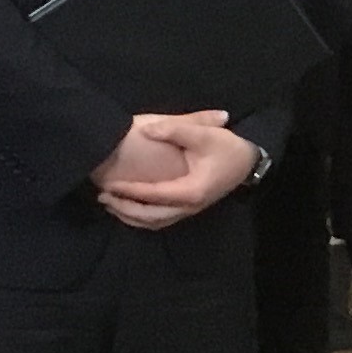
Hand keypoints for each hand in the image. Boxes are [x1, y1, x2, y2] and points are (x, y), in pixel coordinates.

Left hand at [94, 109, 258, 227]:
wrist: (248, 161)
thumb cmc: (227, 147)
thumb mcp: (204, 134)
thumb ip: (175, 129)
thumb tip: (147, 129)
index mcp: (191, 190)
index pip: (154, 195)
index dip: (130, 190)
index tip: (109, 184)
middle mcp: (189, 206)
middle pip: (150, 216)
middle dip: (124, 208)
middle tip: (103, 196)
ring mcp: (189, 211)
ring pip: (154, 223)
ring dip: (130, 216)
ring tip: (109, 203)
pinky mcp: (188, 209)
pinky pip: (160, 221)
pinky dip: (141, 218)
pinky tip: (128, 208)